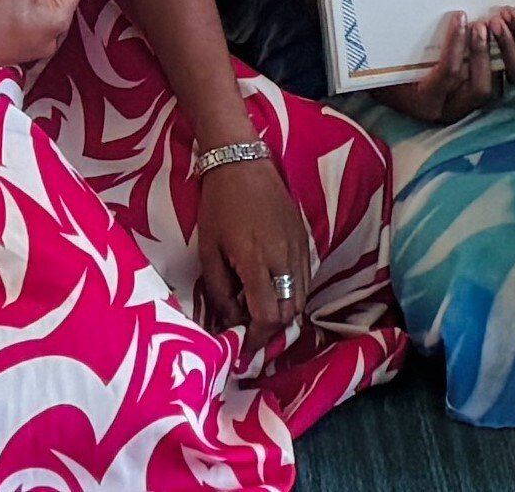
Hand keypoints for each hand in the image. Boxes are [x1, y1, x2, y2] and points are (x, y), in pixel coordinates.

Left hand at [187, 144, 320, 358]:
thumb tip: (231, 322)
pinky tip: (271, 292)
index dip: (257, 340)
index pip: (268, 317)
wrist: (243, 164)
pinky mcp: (306, 242)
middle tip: (250, 336)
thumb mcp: (208, 250)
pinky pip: (304, 280)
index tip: (243, 350)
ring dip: (282, 315)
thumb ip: (219, 291)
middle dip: (270, 332)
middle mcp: (285, 260)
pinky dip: (291, 295)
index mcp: (257, 262)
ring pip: (300, 299)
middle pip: (289, 314)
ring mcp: (300, 250)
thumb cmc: (218, 206)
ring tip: (259, 316)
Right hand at [387, 11, 509, 124]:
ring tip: (493, 29)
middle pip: (478, 88)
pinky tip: (496, 40)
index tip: (460, 16)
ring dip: (493, 58)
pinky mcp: (471, 102)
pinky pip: (490, 85)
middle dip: (482, 54)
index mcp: (425, 102)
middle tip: (482, 24)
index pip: (448, 73)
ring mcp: (462, 108)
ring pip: (490, 88)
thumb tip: (400, 7)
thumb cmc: (384, 75)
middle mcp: (448, 110)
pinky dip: (495, 64)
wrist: (388, 95)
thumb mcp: (390, 63)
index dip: (456, 43)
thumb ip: (402, 46)